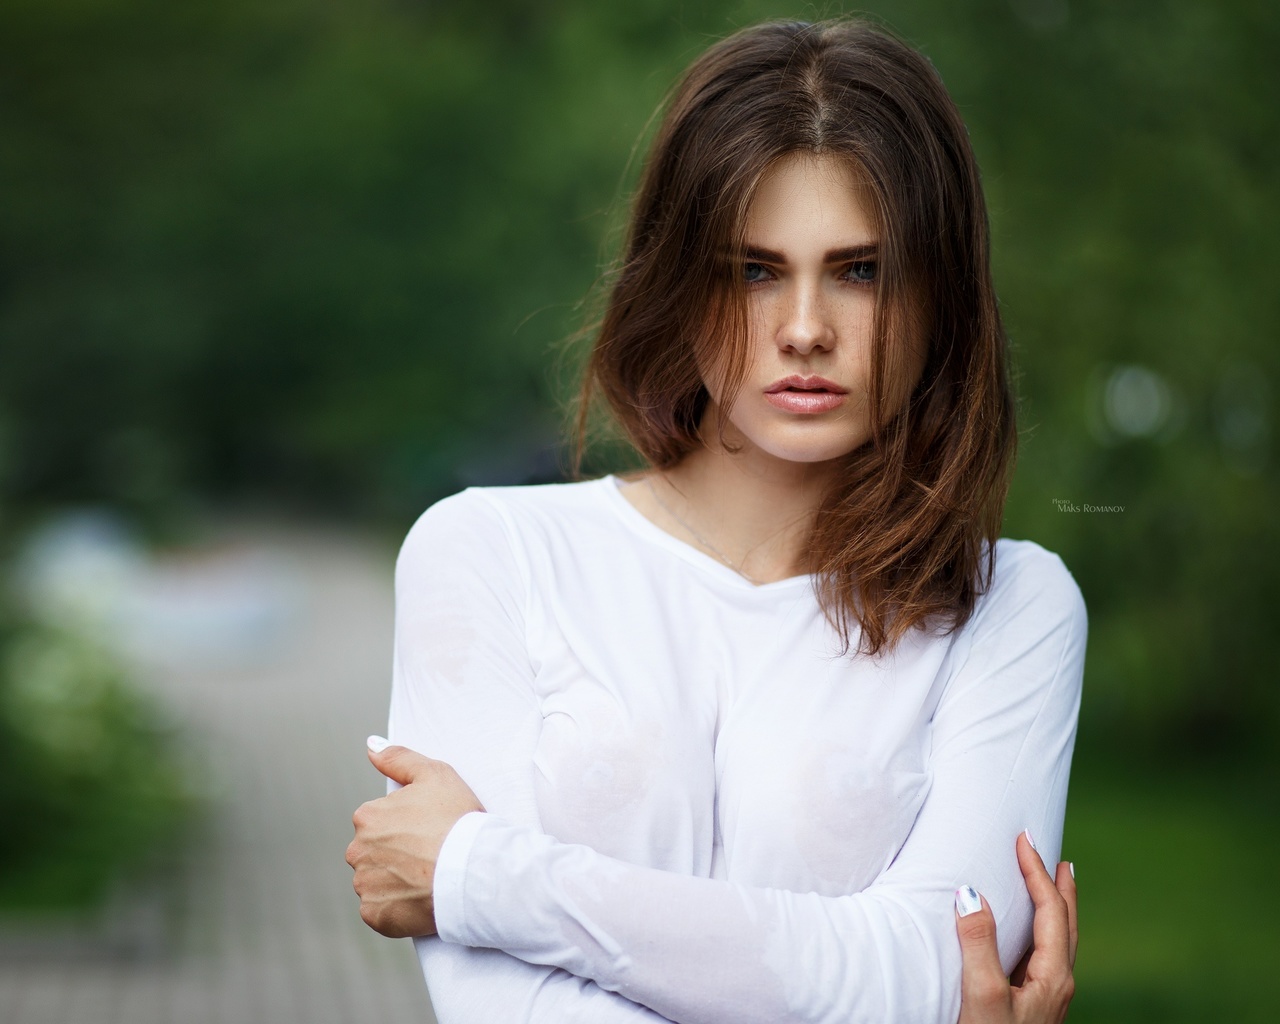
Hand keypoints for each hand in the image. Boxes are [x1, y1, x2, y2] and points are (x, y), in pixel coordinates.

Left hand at [346, 737, 484, 937]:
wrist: (474, 870)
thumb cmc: (458, 819)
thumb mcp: (435, 773)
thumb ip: (398, 757)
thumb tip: (371, 745)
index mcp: (367, 816)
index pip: (376, 820)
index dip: (404, 825)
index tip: (427, 830)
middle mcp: (357, 851)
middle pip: (372, 851)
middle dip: (394, 853)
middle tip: (428, 854)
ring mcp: (365, 885)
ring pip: (375, 881)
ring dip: (394, 880)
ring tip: (427, 877)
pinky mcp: (375, 915)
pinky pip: (380, 910)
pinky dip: (396, 907)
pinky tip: (420, 898)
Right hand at [955, 831, 1077, 1023]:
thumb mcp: (980, 995)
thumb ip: (977, 943)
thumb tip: (970, 892)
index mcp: (1053, 977)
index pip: (1050, 910)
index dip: (1037, 872)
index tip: (1023, 839)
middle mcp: (1057, 985)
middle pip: (1068, 924)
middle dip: (1060, 887)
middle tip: (1056, 856)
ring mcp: (1048, 999)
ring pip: (1061, 941)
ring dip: (1056, 908)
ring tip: (1052, 887)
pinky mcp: (1034, 1008)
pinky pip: (1046, 956)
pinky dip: (1043, 931)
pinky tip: (1028, 938)